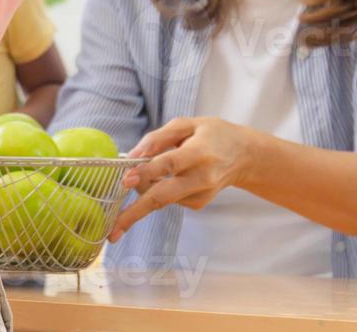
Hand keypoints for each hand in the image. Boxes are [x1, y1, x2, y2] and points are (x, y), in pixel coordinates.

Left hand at [109, 117, 256, 240]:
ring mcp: (200, 195)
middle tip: (112, 232)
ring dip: (140, 192)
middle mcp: (201, 178)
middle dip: (134, 214)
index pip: (168, 165)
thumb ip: (157, 138)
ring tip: (134, 176)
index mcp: (199, 153)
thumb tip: (131, 156)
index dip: (146, 172)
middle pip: (162, 197)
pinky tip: (165, 176)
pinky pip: (167, 198)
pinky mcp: (198, 204)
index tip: (125, 180)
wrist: (244, 156)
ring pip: (160, 199)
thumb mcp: (187, 124)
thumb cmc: (211, 135)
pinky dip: (156, 188)